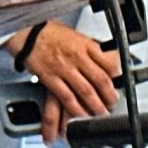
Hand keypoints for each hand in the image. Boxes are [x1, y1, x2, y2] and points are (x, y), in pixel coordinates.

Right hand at [16, 20, 119, 143]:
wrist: (27, 34)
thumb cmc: (49, 32)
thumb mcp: (76, 35)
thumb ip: (90, 48)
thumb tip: (106, 57)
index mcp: (86, 45)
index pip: (109, 62)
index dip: (118, 76)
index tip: (120, 83)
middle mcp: (77, 57)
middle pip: (100, 80)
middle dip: (109, 95)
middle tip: (113, 103)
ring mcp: (64, 68)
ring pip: (86, 91)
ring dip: (96, 106)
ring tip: (101, 114)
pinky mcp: (51, 78)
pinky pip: (66, 97)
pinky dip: (76, 108)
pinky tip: (81, 115)